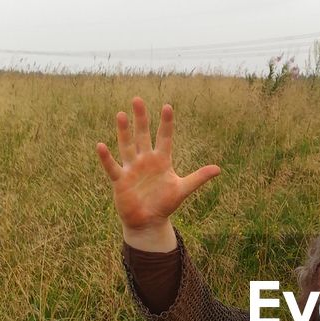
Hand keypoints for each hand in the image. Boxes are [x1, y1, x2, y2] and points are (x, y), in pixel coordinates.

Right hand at [96, 97, 220, 230]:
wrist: (148, 221)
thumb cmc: (164, 204)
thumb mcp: (182, 189)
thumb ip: (198, 178)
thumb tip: (219, 169)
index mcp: (161, 160)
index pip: (164, 137)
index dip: (166, 123)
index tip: (167, 106)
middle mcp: (145, 160)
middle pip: (142, 135)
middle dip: (140, 119)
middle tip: (138, 99)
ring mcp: (132, 168)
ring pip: (127, 146)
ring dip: (123, 131)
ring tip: (121, 114)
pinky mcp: (120, 180)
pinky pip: (112, 167)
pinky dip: (106, 158)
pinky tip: (101, 145)